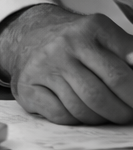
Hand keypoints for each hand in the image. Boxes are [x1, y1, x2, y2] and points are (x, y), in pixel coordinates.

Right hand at [0, 5, 132, 124]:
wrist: (31, 36)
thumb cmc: (77, 44)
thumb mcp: (105, 36)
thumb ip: (128, 51)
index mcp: (91, 29)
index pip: (121, 72)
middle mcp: (65, 45)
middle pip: (101, 94)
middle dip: (122, 112)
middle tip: (128, 114)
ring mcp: (44, 66)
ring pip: (82, 108)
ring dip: (100, 118)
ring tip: (107, 114)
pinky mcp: (28, 86)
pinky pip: (61, 115)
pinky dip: (76, 120)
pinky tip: (80, 111)